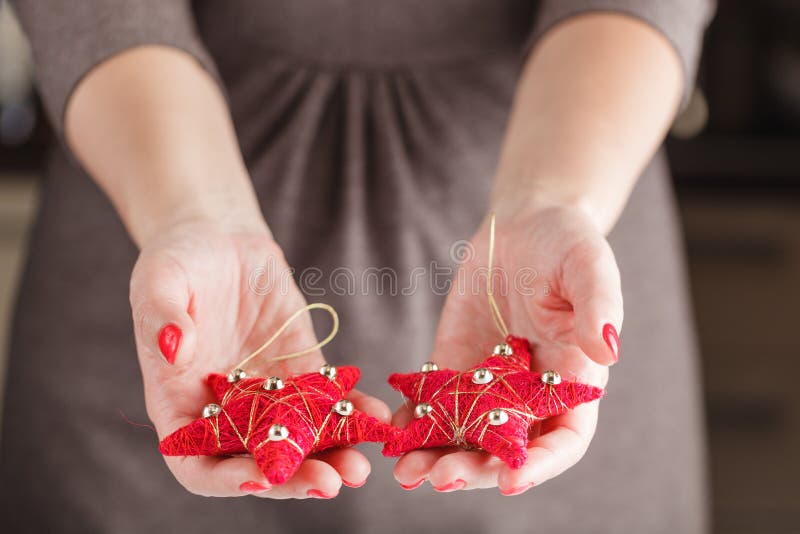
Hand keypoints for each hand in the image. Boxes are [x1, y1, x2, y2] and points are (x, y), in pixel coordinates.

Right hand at [130, 218, 390, 497]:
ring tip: (361, 465)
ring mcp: (266, 394)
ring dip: (330, 456)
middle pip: (257, 461)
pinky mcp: (300, 370)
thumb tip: (175, 348)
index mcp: (180, 404)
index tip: (260, 479)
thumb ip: (162, 315)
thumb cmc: (178, 261)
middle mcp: (225, 410)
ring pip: (299, 439)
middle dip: (292, 477)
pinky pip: (328, 400)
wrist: (220, 239)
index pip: (197, 463)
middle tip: (329, 482)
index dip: (226, 480)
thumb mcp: (160, 279)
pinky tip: (376, 416)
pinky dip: (351, 412)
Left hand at [393, 206, 620, 493]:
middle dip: (475, 469)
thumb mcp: (589, 266)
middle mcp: (529, 394)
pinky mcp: (453, 367)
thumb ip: (599, 307)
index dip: (540, 464)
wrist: (523, 227)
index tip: (510, 480)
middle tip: (441, 477)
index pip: (563, 439)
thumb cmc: (566, 244)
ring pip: (465, 436)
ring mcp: (488, 385)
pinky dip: (412, 425)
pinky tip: (390, 436)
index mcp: (572, 381)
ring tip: (406, 472)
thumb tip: (608, 352)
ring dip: (437, 458)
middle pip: (505, 449)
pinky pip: (432, 406)